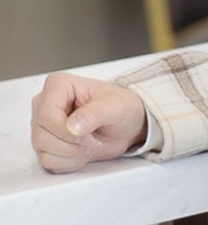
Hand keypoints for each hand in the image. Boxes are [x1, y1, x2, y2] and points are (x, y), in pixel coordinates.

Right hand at [31, 72, 147, 172]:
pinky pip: (47, 163)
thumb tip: (73, 126)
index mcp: (59, 85)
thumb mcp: (115, 105)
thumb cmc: (121, 106)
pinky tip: (82, 151)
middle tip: (93, 139)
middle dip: (72, 144)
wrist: (126, 124)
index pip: (46, 114)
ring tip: (90, 142)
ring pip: (43, 151)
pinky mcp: (45, 145)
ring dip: (72, 154)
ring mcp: (42, 126)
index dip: (64, 130)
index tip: (86, 133)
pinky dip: (69, 162)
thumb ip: (95, 113)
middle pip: (42, 135)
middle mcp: (45, 104)